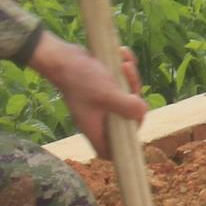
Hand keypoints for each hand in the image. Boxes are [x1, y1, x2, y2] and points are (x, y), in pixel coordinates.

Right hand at [27, 35, 145, 154]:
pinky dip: (125, 70)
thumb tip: (143, 112)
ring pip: (127, 98)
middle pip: (126, 119)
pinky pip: (122, 83)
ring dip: (131, 78)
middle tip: (130, 81)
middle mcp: (98, 119)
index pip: (110, 150)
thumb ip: (126, 107)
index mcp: (95, 128)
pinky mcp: (104, 87)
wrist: (63, 56)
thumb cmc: (80, 78)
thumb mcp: (106, 94)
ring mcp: (101, 103)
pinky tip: (123, 55)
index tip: (134, 124)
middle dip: (134, 98)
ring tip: (125, 63)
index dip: (124, 145)